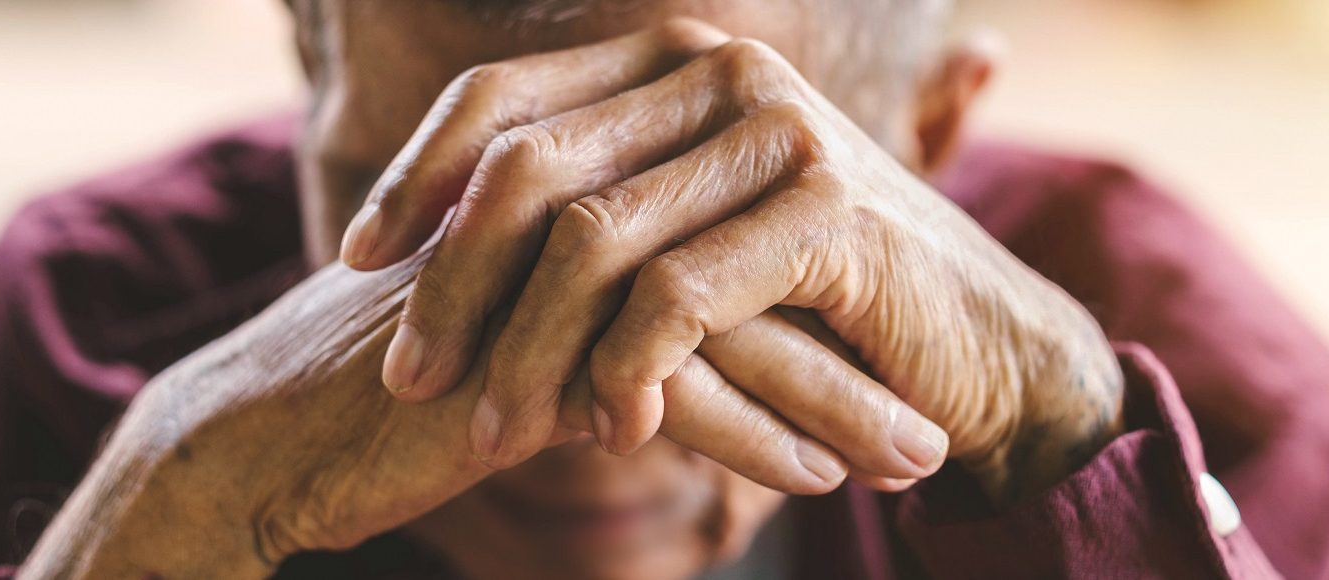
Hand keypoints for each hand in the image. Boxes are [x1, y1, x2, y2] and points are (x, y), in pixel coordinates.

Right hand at [20, 252, 907, 577]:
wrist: (262, 439)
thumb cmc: (386, 395)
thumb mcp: (505, 341)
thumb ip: (595, 323)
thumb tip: (689, 359)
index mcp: (566, 210)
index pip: (723, 237)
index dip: (816, 301)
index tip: (896, 356)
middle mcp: (561, 228)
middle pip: (744, 274)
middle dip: (853, 349)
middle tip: (944, 408)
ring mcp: (541, 289)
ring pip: (724, 333)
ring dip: (830, 400)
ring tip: (915, 458)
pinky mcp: (518, 361)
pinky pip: (663, 396)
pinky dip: (750, 439)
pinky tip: (816, 478)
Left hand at [341, 18, 1122, 500]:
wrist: (974, 349)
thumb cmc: (810, 306)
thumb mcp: (684, 243)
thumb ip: (589, 217)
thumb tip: (430, 246)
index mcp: (673, 62)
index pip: (502, 97)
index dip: (415, 176)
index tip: (353, 261)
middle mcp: (722, 73)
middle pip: (527, 169)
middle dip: (450, 282)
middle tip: (408, 375)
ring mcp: (781, 132)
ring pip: (591, 242)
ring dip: (528, 349)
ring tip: (493, 428)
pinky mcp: (829, 212)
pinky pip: (679, 296)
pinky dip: (628, 369)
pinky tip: (612, 428)